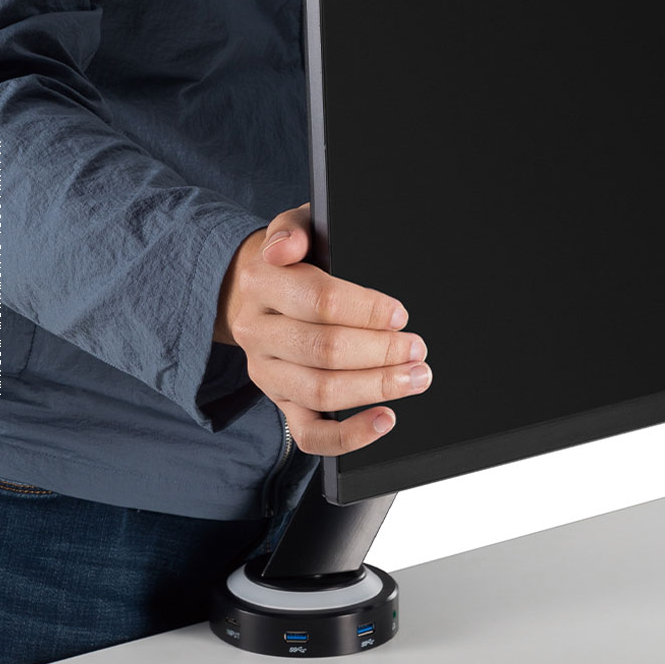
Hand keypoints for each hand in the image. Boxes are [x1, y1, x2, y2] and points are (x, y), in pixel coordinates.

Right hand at [213, 202, 431, 455]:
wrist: (247, 292)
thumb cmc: (290, 259)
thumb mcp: (291, 227)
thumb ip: (292, 228)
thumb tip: (286, 247)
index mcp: (263, 284)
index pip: (318, 302)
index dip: (365, 311)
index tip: (400, 316)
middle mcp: (259, 332)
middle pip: (323, 351)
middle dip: (380, 352)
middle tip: (417, 348)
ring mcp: (268, 373)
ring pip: (321, 392)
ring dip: (375, 388)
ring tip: (416, 378)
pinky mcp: (279, 403)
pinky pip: (310, 435)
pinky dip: (349, 437)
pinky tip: (384, 421)